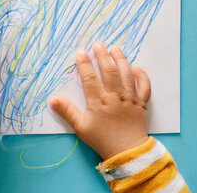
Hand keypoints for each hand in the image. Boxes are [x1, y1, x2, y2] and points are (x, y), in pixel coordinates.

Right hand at [49, 43, 150, 159]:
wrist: (127, 152)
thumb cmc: (102, 139)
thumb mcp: (81, 127)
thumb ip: (67, 111)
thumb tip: (52, 99)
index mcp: (99, 101)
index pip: (90, 78)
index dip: (84, 64)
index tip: (80, 52)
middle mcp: (115, 96)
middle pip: (109, 71)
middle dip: (103, 56)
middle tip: (98, 44)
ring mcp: (129, 98)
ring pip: (126, 74)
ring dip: (121, 60)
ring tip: (116, 49)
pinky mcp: (141, 103)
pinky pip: (144, 86)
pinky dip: (142, 76)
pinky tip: (137, 67)